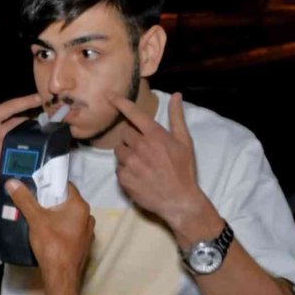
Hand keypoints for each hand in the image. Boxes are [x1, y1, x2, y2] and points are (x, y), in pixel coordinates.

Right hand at [0, 94, 41, 198]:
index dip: (27, 101)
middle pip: (20, 121)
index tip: (40, 97)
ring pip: (23, 136)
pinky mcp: (2, 160)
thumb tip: (24, 120)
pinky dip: (29, 152)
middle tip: (43, 127)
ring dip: (33, 138)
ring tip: (39, 141)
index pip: (9, 106)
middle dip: (32, 124)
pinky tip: (33, 154)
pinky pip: (21, 152)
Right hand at [5, 180, 93, 285]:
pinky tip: (49, 233)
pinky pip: (71, 229)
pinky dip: (61, 228)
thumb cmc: (51, 244)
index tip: (37, 187)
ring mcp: (88, 231)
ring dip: (56, 215)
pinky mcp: (84, 244)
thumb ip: (24, 199)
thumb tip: (12, 182)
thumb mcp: (35, 219)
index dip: (51, 184)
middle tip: (34, 203)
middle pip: (67, 201)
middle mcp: (88, 216)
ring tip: (39, 218)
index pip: (66, 186)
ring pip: (69, 216)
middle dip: (51, 201)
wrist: (61, 277)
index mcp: (80, 206)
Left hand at [109, 92, 209, 229]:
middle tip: (144, 149)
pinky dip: (125, 170)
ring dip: (127, 154)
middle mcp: (140, 146)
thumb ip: (177, 117)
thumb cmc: (184, 169)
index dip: (120, 103)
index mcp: (155, 135)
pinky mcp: (123, 178)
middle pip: (124, 133)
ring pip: (119, 150)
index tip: (109, 96)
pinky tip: (138, 176)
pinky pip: (118, 168)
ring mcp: (130, 163)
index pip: (133, 114)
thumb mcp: (184, 141)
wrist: (179, 200)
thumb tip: (175, 95)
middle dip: (131, 138)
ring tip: (142, 164)